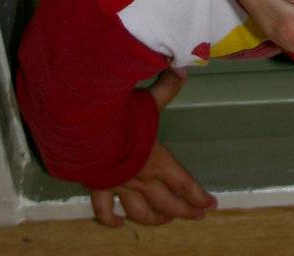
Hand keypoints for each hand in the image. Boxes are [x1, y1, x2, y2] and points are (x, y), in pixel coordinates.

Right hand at [88, 68, 217, 227]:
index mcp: (156, 160)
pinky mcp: (98, 186)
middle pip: (166, 202)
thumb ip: (166, 87)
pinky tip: (117, 224)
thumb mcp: (147, 99)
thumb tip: (183, 69)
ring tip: (164, 220)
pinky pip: (104, 210)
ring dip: (153, 218)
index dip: (198, 195)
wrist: (82, 133)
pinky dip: (110, 220)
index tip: (211, 206)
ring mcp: (119, 185)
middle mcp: (140, 178)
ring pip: (139, 211)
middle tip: (196, 216)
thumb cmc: (118, 116)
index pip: (183, 182)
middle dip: (183, 210)